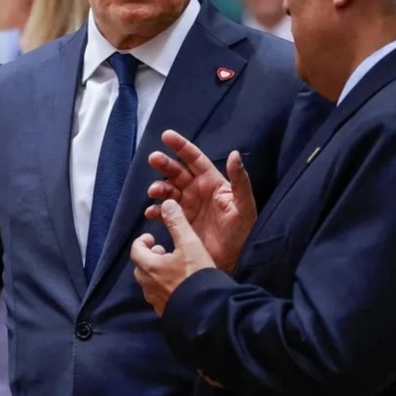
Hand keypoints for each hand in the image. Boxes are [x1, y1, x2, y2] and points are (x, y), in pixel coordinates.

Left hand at [131, 199, 215, 316]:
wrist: (207, 311)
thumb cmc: (196, 275)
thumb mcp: (189, 244)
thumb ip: (177, 223)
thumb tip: (168, 204)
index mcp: (149, 267)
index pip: (136, 250)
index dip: (143, 241)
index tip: (154, 238)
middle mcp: (148, 285)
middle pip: (141, 267)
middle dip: (150, 256)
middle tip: (164, 251)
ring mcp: (156, 301)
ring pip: (149, 282)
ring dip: (157, 272)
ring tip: (173, 267)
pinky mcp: (166, 312)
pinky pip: (159, 296)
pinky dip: (164, 287)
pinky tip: (180, 285)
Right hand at [146, 130, 256, 272]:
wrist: (233, 260)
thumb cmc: (242, 231)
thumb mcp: (244, 205)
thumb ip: (240, 180)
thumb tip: (235, 154)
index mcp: (212, 182)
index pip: (194, 159)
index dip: (181, 146)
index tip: (166, 135)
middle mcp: (197, 191)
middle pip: (177, 172)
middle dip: (165, 164)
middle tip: (153, 158)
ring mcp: (186, 206)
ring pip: (168, 190)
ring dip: (159, 188)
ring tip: (154, 191)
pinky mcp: (179, 222)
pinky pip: (163, 213)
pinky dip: (155, 211)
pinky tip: (151, 212)